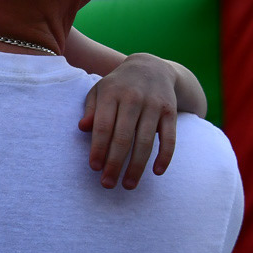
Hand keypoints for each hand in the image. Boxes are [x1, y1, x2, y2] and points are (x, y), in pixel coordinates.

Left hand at [80, 54, 179, 188]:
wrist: (151, 67)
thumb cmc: (118, 86)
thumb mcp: (99, 91)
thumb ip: (91, 110)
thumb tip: (82, 128)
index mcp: (111, 94)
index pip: (103, 126)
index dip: (98, 148)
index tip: (94, 168)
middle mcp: (133, 99)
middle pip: (123, 137)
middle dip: (114, 164)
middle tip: (107, 184)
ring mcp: (154, 105)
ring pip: (145, 141)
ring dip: (137, 166)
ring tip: (128, 185)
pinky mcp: (170, 112)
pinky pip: (169, 138)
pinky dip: (165, 156)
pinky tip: (157, 171)